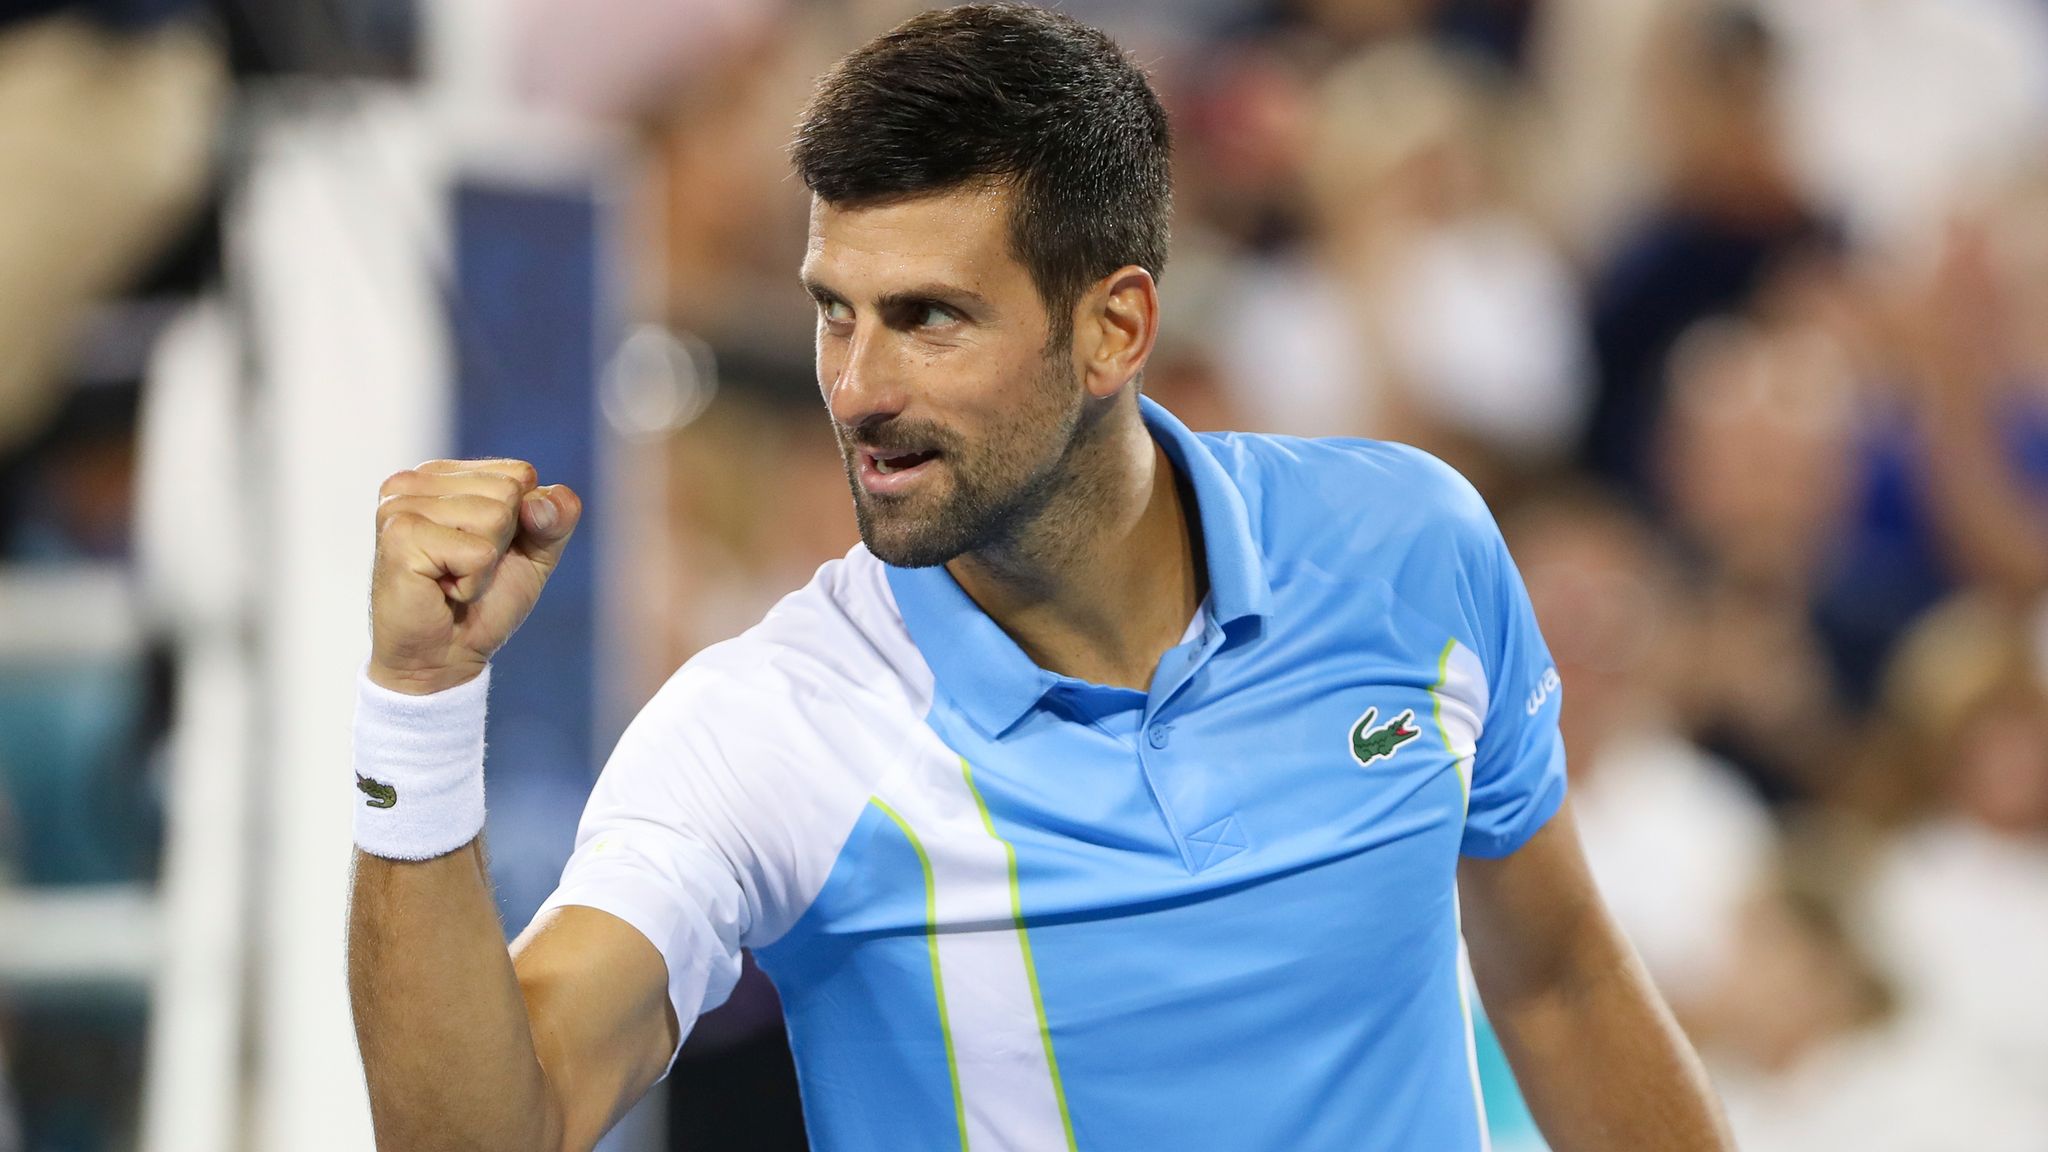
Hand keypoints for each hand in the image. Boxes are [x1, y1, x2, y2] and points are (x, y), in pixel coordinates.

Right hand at [368, 458, 581, 694]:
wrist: (441, 659)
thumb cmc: (482, 604)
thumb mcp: (535, 553)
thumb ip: (557, 517)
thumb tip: (541, 501)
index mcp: (440, 475)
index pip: (519, 473)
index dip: (521, 522)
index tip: (484, 551)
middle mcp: (412, 482)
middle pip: (508, 492)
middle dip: (501, 542)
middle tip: (465, 570)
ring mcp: (400, 506)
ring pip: (495, 517)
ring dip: (484, 565)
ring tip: (451, 580)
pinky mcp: (401, 537)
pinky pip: (479, 552)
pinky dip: (472, 582)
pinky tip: (441, 590)